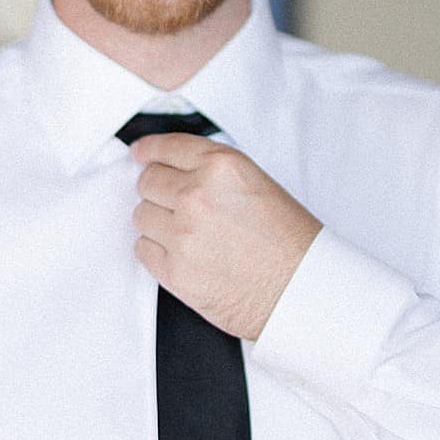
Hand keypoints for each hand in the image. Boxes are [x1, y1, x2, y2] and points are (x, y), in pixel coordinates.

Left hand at [129, 134, 322, 340]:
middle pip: (148, 181)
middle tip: (174, 204)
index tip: (139, 153)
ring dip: (158, 222)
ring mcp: (182, 234)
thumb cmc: (290, 243)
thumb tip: (175, 172)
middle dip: (157, 190)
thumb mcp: (257, 184)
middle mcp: (197, 196)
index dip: (148, 150)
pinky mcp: (174, 270)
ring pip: (141, 215)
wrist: (300, 290)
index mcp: (221, 168)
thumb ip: (213, 173)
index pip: (167, 148)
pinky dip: (156, 250)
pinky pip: (143, 249)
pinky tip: (182, 254)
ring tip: (188, 234)